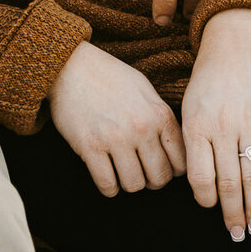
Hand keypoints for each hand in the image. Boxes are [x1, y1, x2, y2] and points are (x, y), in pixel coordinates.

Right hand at [49, 41, 186, 197]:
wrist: (69, 65)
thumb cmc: (108, 76)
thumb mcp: (144, 89)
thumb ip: (160, 117)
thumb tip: (174, 148)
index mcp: (159, 114)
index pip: (181, 162)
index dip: (172, 170)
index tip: (159, 167)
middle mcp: (141, 128)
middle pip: (159, 178)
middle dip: (151, 181)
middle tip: (140, 172)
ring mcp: (115, 138)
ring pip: (134, 185)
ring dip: (128, 183)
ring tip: (121, 171)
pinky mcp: (90, 146)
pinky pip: (107, 185)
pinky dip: (108, 186)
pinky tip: (106, 174)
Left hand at [179, 7, 250, 240]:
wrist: (237, 42)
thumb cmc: (210, 79)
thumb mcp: (190, 106)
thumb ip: (193, 142)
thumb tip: (199, 185)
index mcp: (196, 125)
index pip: (199, 176)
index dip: (207, 200)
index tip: (213, 212)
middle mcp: (222, 126)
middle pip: (228, 181)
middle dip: (233, 213)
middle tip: (239, 235)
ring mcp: (250, 121)